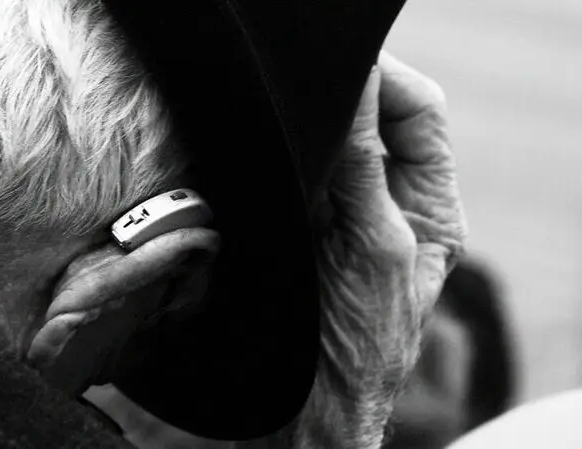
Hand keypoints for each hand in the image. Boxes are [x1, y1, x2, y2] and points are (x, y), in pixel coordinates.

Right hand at [298, 52, 467, 448]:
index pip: (418, 115)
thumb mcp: (373, 250)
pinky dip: (281, 159)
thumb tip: (357, 95)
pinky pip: (291, 174)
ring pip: (328, 146)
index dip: (387, 83)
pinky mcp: (299, 226)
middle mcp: (387, 205)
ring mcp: (340, 214)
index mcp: (428, 209)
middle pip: (374, 121)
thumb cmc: (355, 346)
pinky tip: (267, 158)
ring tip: (287, 127)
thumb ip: (365, 171)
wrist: (305, 402)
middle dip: (345, 100)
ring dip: (307, 131)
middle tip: (308, 90)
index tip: (348, 70)